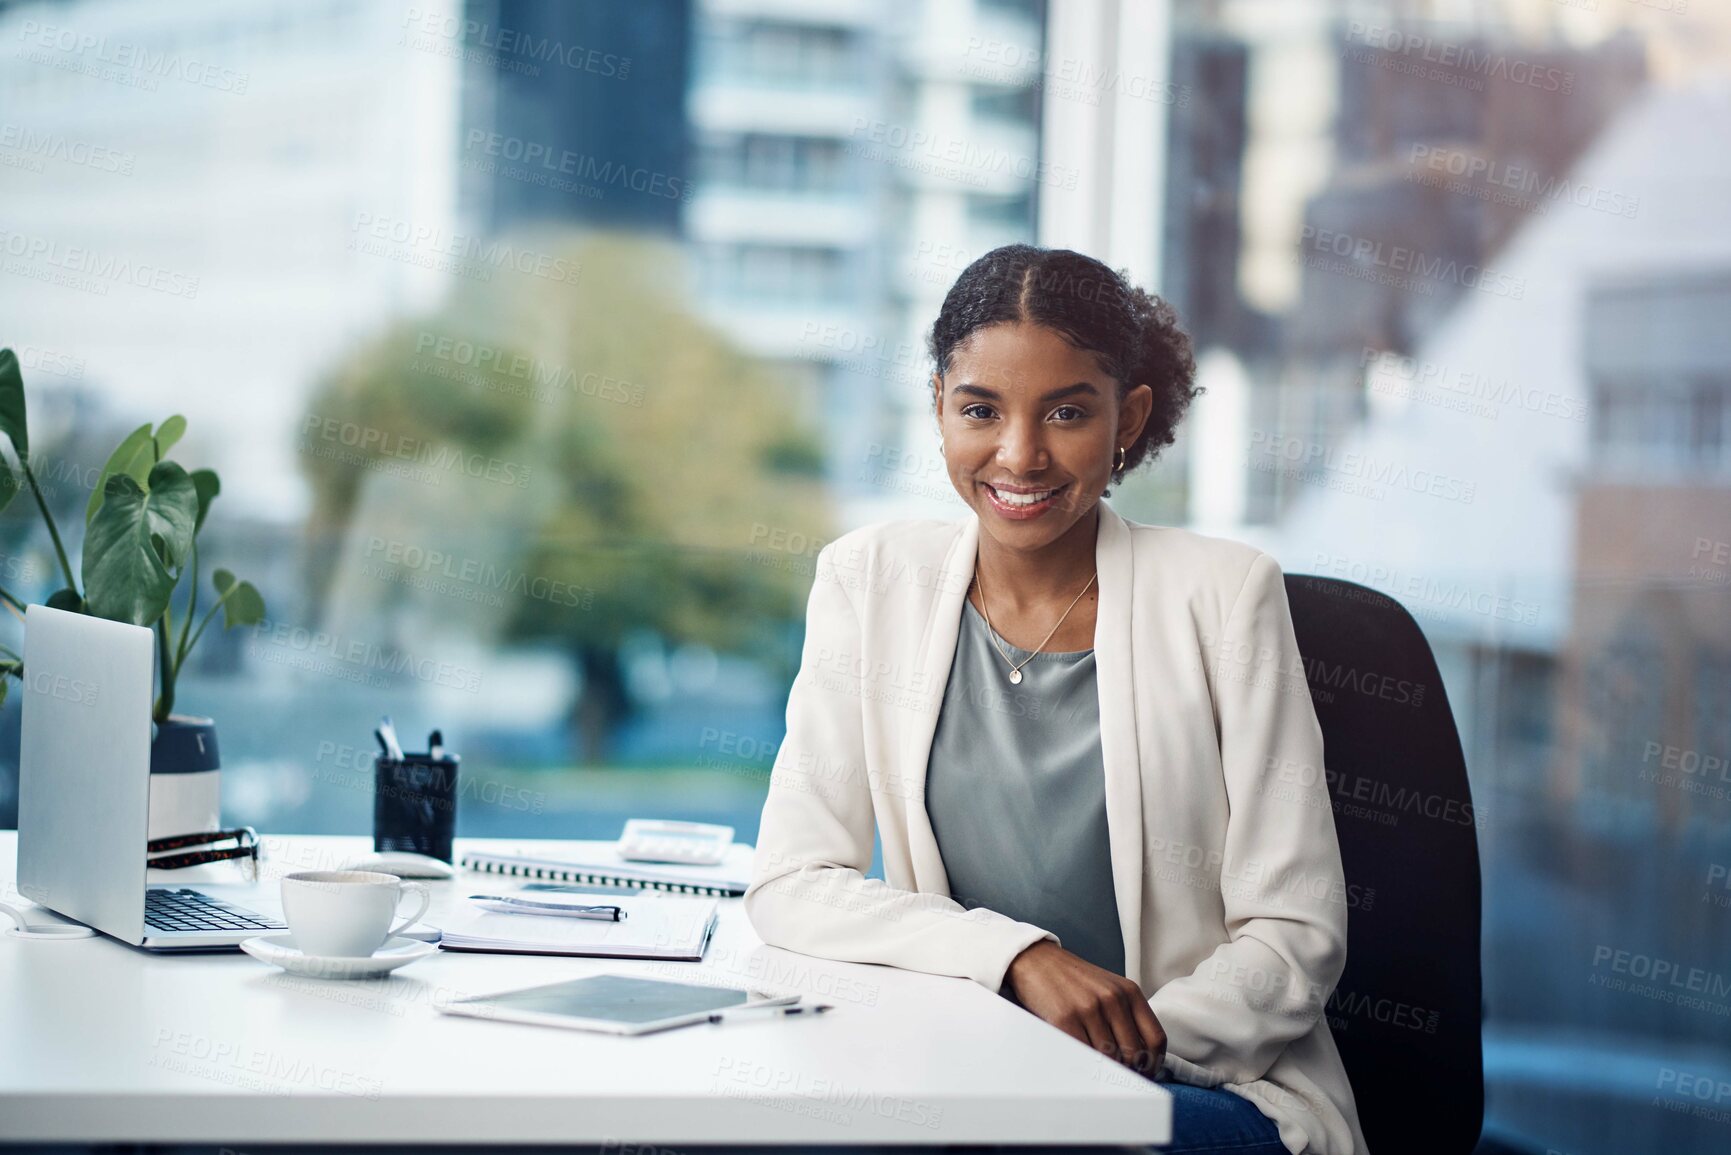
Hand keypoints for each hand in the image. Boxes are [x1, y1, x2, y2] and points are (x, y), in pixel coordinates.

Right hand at [1004, 940, 1165, 1075]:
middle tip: (1117, 1075)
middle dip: (1128, 1070)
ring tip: (1096, 1066)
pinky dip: (1085, 1064)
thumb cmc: (1073, 979)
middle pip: (1134, 1053)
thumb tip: (1138, 1057)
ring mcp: (1089, 1008)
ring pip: (1109, 1058)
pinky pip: (1084, 1054)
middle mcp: (1113, 998)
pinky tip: (1081, 1060)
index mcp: (1130, 991)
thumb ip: (1126, 1016)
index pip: (1155, 1038)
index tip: (1144, 1073)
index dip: (1153, 1063)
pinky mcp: (1066, 1018)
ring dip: (1104, 1068)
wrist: (1037, 960)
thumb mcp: (1109, 988)